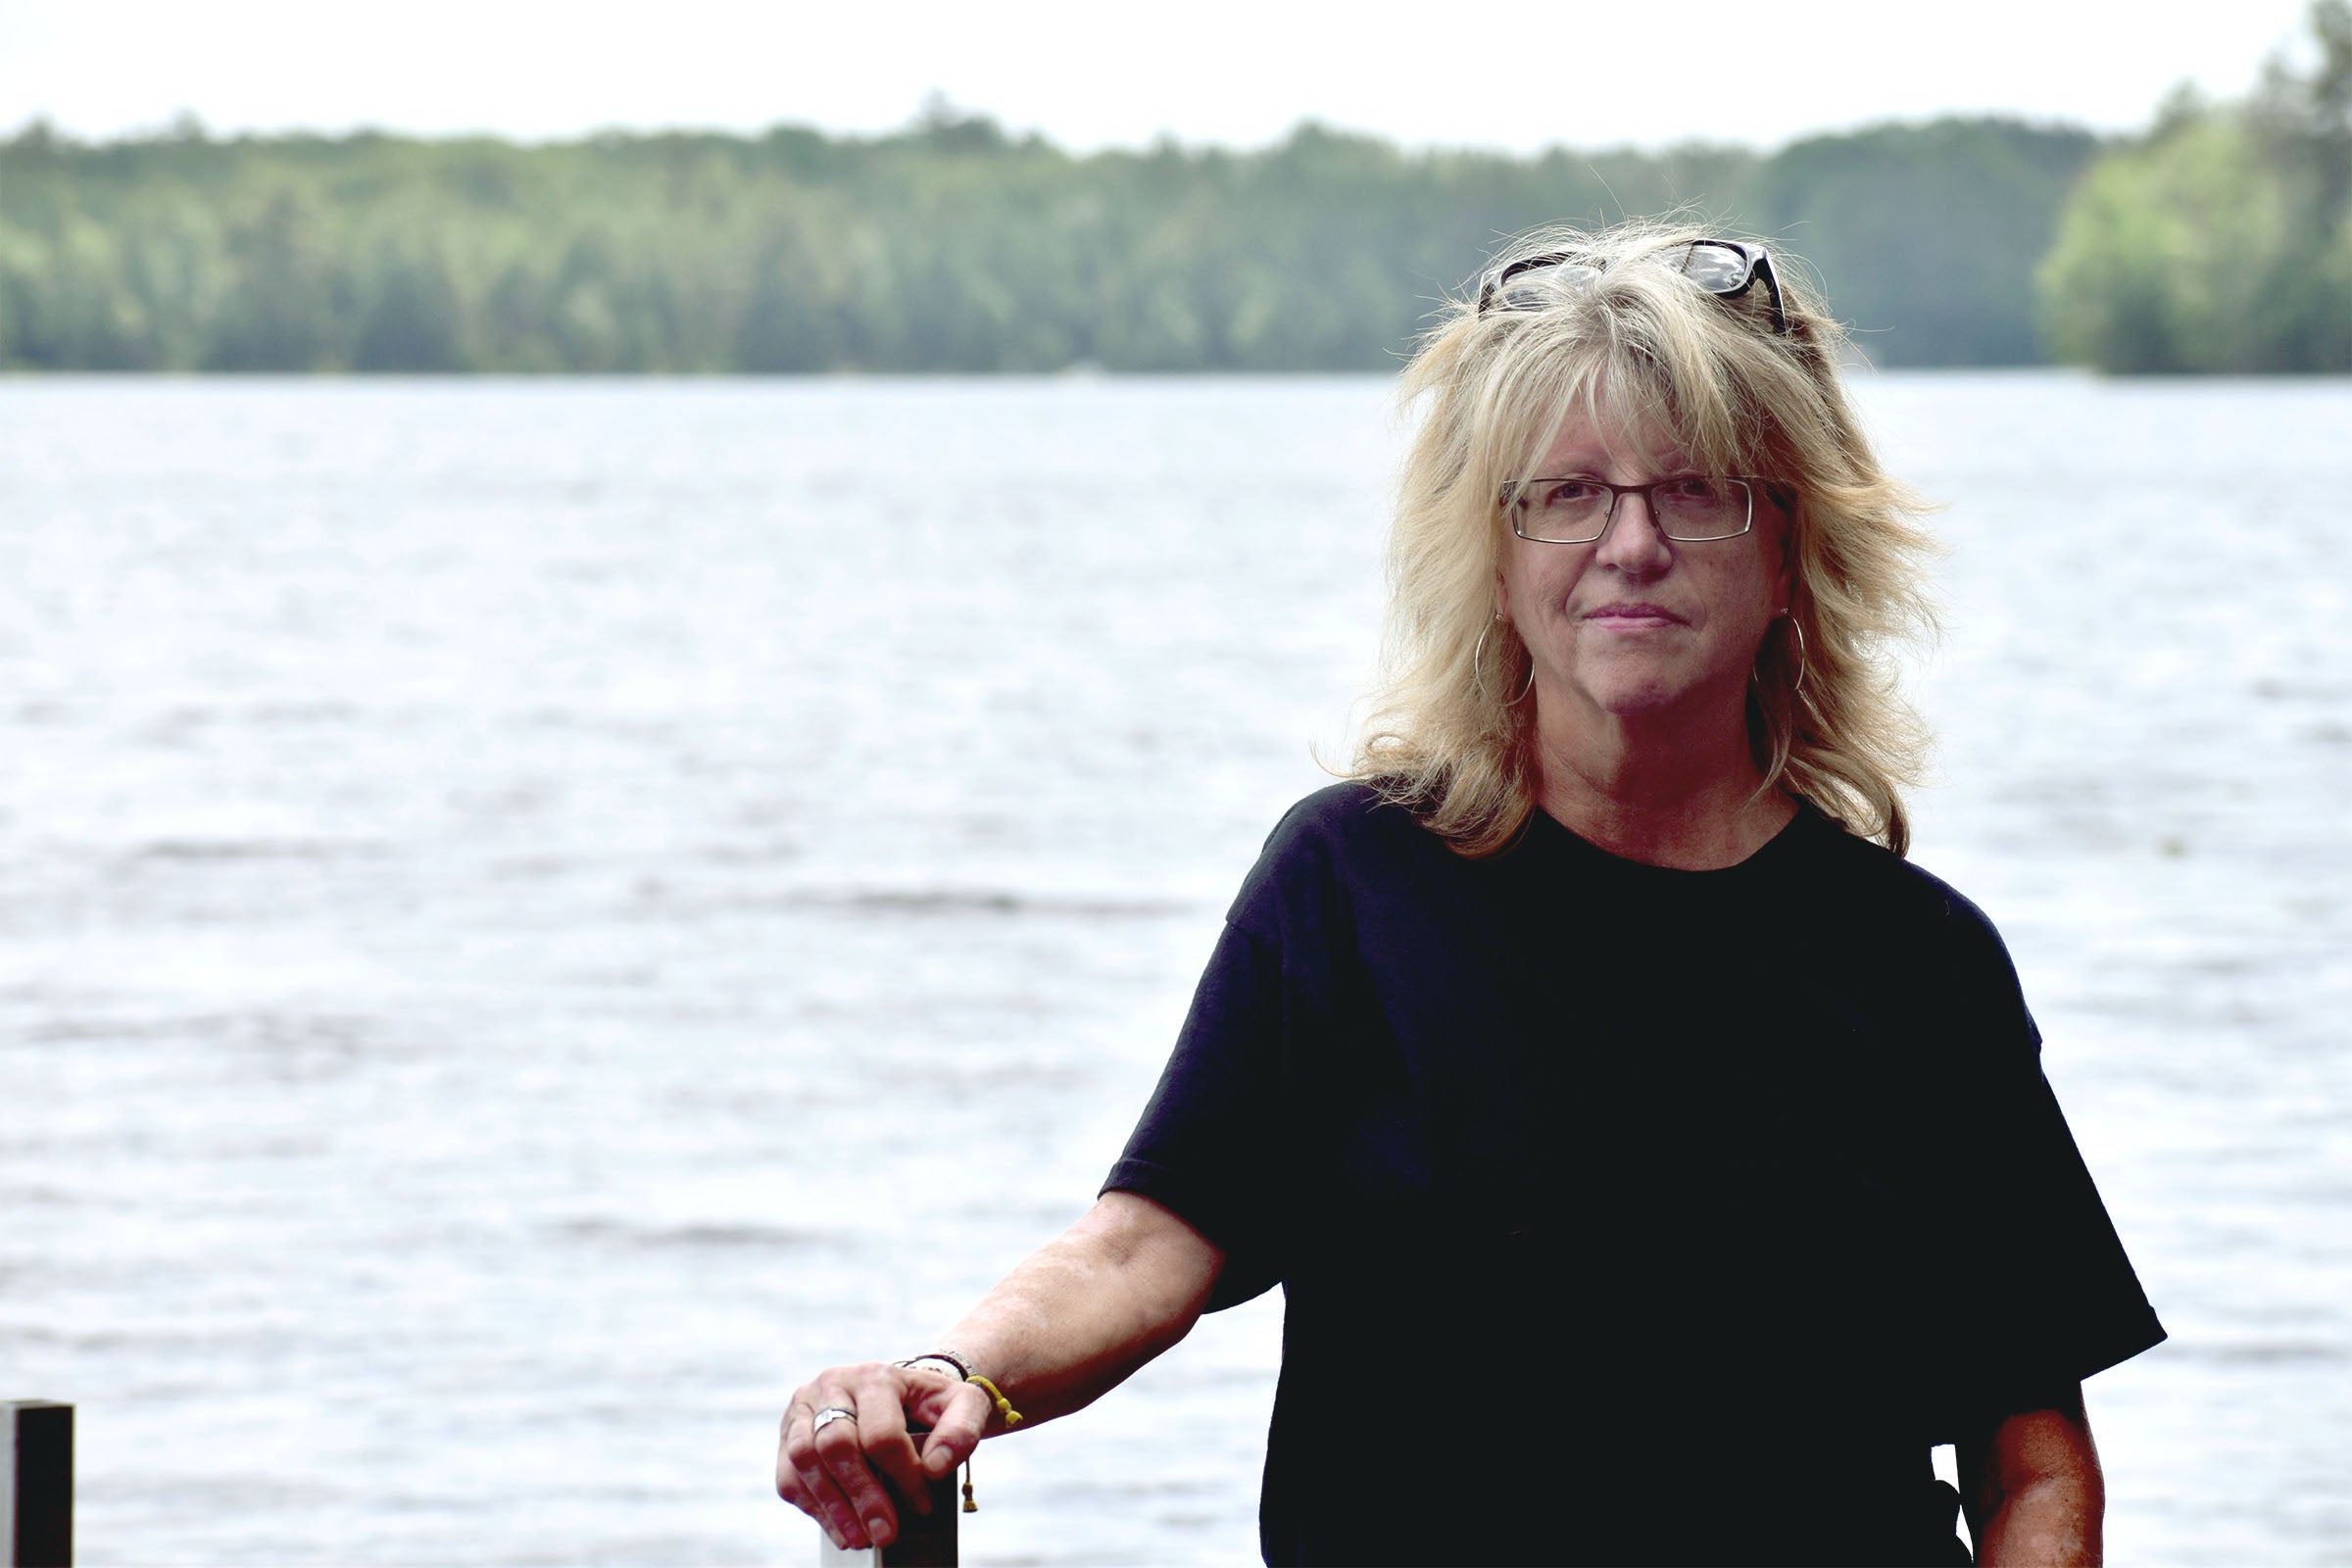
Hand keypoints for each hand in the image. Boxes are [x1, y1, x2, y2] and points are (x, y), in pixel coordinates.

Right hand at [776, 1362, 990, 1551]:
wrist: (902, 1393)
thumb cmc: (931, 1405)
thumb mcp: (962, 1406)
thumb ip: (961, 1430)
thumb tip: (936, 1467)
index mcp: (876, 1377)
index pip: (881, 1432)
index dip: (903, 1475)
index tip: (923, 1506)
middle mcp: (834, 1385)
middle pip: (836, 1444)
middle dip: (862, 1497)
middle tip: (885, 1534)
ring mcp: (805, 1407)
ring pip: (804, 1459)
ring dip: (832, 1507)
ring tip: (860, 1540)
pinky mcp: (788, 1432)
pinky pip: (788, 1474)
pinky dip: (812, 1507)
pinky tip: (840, 1529)